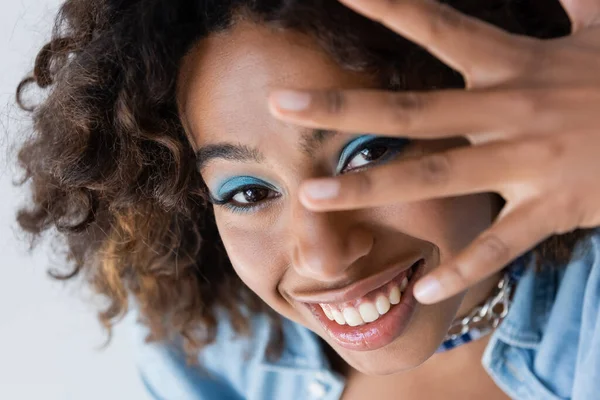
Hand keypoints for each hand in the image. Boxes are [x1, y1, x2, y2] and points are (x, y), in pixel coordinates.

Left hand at [268, 0, 599, 303]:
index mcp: (514, 65)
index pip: (438, 26)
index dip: (387, 5)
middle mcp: (509, 112)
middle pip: (412, 112)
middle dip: (344, 110)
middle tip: (281, 104)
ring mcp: (527, 164)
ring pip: (436, 179)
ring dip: (371, 190)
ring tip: (312, 197)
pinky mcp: (551, 209)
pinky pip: (498, 244)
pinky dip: (461, 269)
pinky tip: (421, 288)